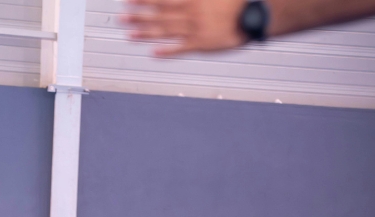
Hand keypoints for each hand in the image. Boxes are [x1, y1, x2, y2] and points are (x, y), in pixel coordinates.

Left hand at [122, 0, 247, 56]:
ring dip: (145, 33)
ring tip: (129, 34)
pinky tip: (153, 53)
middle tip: (120, 18)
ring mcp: (194, 30)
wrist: (253, 15)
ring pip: (165, 31)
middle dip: (137, 16)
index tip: (128, 0)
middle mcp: (189, 14)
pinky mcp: (202, 44)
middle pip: (158, 15)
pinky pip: (181, 48)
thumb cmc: (235, 2)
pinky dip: (167, 51)